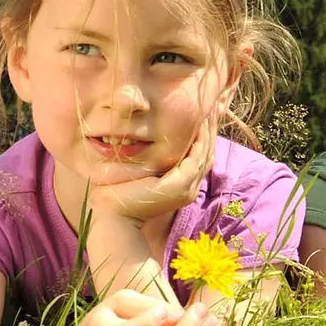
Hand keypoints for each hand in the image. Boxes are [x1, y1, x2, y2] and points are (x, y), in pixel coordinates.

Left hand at [88, 115, 217, 222]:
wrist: (113, 219)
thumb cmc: (117, 197)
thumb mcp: (138, 174)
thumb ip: (148, 161)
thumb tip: (142, 139)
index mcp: (182, 185)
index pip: (199, 155)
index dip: (203, 135)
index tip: (203, 114)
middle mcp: (189, 187)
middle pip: (207, 152)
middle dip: (210, 128)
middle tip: (213, 106)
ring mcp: (187, 187)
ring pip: (205, 152)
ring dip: (208, 130)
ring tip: (209, 109)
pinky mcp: (179, 185)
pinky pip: (196, 156)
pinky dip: (199, 139)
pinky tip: (199, 123)